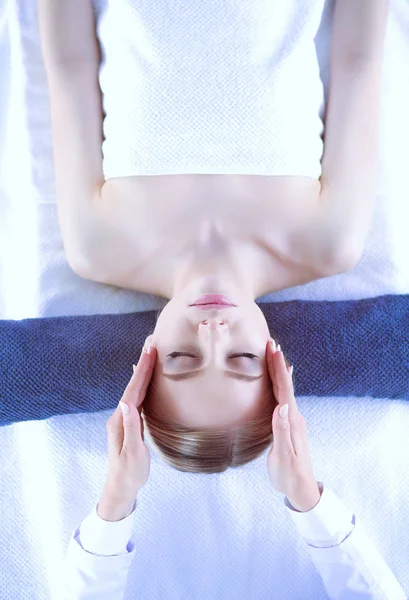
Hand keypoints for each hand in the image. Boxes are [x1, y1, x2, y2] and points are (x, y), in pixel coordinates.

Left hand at [102, 335, 156, 506]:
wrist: (120, 489)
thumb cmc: (129, 473)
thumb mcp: (132, 453)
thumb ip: (130, 428)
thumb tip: (127, 403)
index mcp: (121, 420)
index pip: (133, 390)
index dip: (142, 370)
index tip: (150, 350)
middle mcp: (120, 415)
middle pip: (133, 384)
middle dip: (142, 363)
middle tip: (151, 343)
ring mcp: (123, 419)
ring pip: (135, 389)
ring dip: (142, 371)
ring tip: (150, 354)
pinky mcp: (129, 423)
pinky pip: (137, 397)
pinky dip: (142, 384)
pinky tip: (143, 380)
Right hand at [265, 339, 320, 511]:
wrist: (301, 489)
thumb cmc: (289, 475)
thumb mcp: (284, 456)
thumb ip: (282, 432)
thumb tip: (281, 407)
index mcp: (292, 421)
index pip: (284, 389)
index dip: (278, 368)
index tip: (273, 349)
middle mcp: (294, 416)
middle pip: (285, 384)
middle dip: (278, 363)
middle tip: (271, 343)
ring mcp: (292, 419)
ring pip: (285, 389)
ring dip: (279, 370)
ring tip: (274, 354)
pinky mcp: (288, 424)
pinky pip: (283, 397)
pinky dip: (280, 383)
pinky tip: (280, 381)